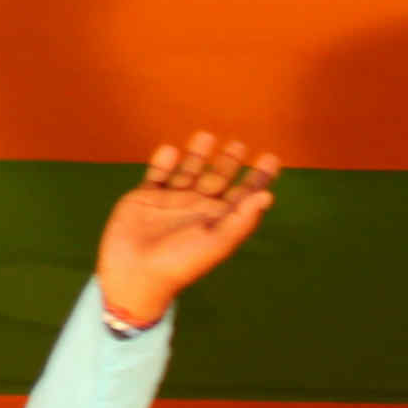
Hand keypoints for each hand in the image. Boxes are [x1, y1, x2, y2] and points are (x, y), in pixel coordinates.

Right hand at [95, 134, 277, 330]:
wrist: (136, 272)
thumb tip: (267, 196)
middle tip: (239, 144)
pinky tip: (171, 150)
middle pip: (218, 179)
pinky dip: (163, 162)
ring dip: (198, 155)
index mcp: (219, 220)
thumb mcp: (217, 241)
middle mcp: (198, 208)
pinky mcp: (145, 197)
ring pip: (189, 171)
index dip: (259, 178)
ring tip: (207, 135)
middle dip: (229, 162)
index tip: (271, 158)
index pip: (244, 195)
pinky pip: (157, 174)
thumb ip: (242, 219)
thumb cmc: (181, 261)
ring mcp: (172, 201)